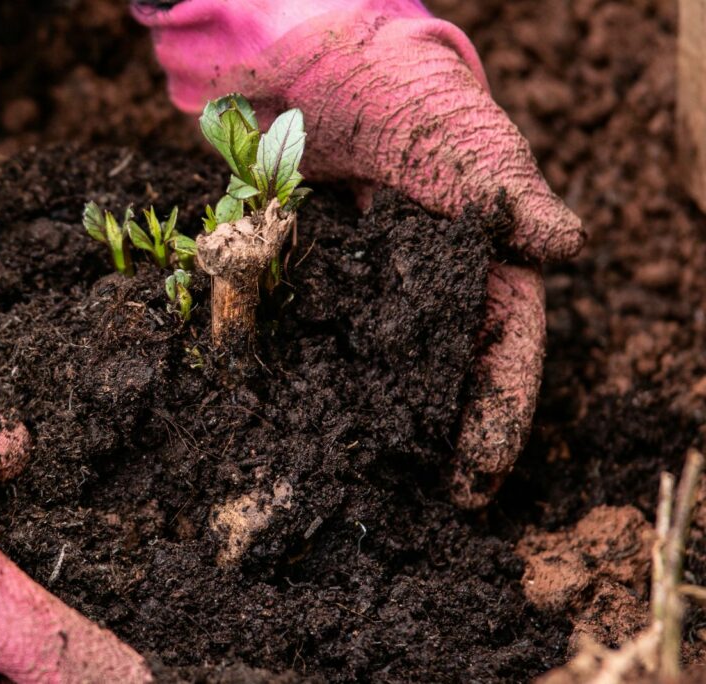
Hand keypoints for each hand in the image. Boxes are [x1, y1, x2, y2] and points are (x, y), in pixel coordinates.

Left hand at [133, 0, 583, 506]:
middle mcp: (414, 293)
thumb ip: (502, 192)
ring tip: (327, 479)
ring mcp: (348, 291)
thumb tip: (562, 247)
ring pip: (350, 366)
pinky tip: (250, 399)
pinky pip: (274, 327)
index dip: (492, 420)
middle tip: (399, 512)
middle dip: (417, 444)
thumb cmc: (409, 97)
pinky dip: (264, 360)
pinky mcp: (287, 277)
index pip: (499, 353)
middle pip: (426, 379)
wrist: (317, 66)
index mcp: (476, 270)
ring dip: (341, 420)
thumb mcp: (462, 139)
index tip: (474, 485)